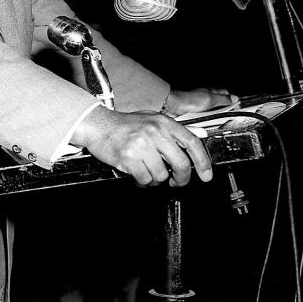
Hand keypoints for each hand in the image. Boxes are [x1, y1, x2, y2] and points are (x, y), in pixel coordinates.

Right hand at [72, 107, 213, 187]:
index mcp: (163, 122)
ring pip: (162, 175)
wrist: (96, 124)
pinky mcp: (129, 158)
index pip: (192, 143)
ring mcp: (141, 145)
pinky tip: (137, 174)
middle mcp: (154, 132)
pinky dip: (143, 181)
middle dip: (181, 178)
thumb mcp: (151, 120)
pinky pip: (145, 179)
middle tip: (176, 182)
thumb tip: (199, 136)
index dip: (203, 161)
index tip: (206, 175)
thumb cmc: (124, 124)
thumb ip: (173, 130)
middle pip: (181, 164)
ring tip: (148, 171)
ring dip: (156, 179)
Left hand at [163, 87, 237, 116]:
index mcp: (210, 93)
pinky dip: (205, 123)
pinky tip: (206, 126)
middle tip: (229, 118)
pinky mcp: (193, 116)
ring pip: (211, 115)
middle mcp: (205, 100)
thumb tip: (235, 98)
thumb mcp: (209, 99)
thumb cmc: (188, 100)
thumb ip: (223, 99)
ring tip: (216, 123)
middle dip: (223, 113)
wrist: (171, 107)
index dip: (232, 101)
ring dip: (213, 119)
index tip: (239, 108)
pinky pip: (203, 121)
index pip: (226, 95)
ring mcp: (199, 109)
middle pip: (219, 107)